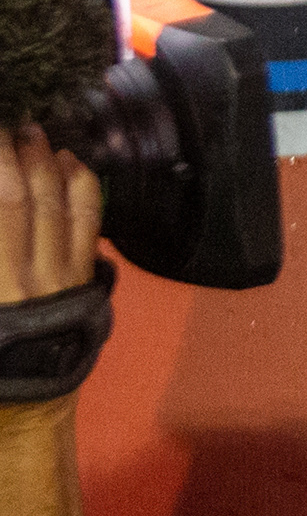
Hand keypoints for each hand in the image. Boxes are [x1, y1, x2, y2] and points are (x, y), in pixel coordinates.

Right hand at [0, 124, 100, 305]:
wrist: (21, 391)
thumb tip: (2, 192)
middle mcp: (22, 276)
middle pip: (21, 199)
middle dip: (16, 157)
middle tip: (10, 124)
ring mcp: (58, 276)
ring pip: (57, 207)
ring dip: (47, 165)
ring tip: (37, 135)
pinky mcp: (82, 279)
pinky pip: (88, 224)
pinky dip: (83, 189)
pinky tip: (74, 164)